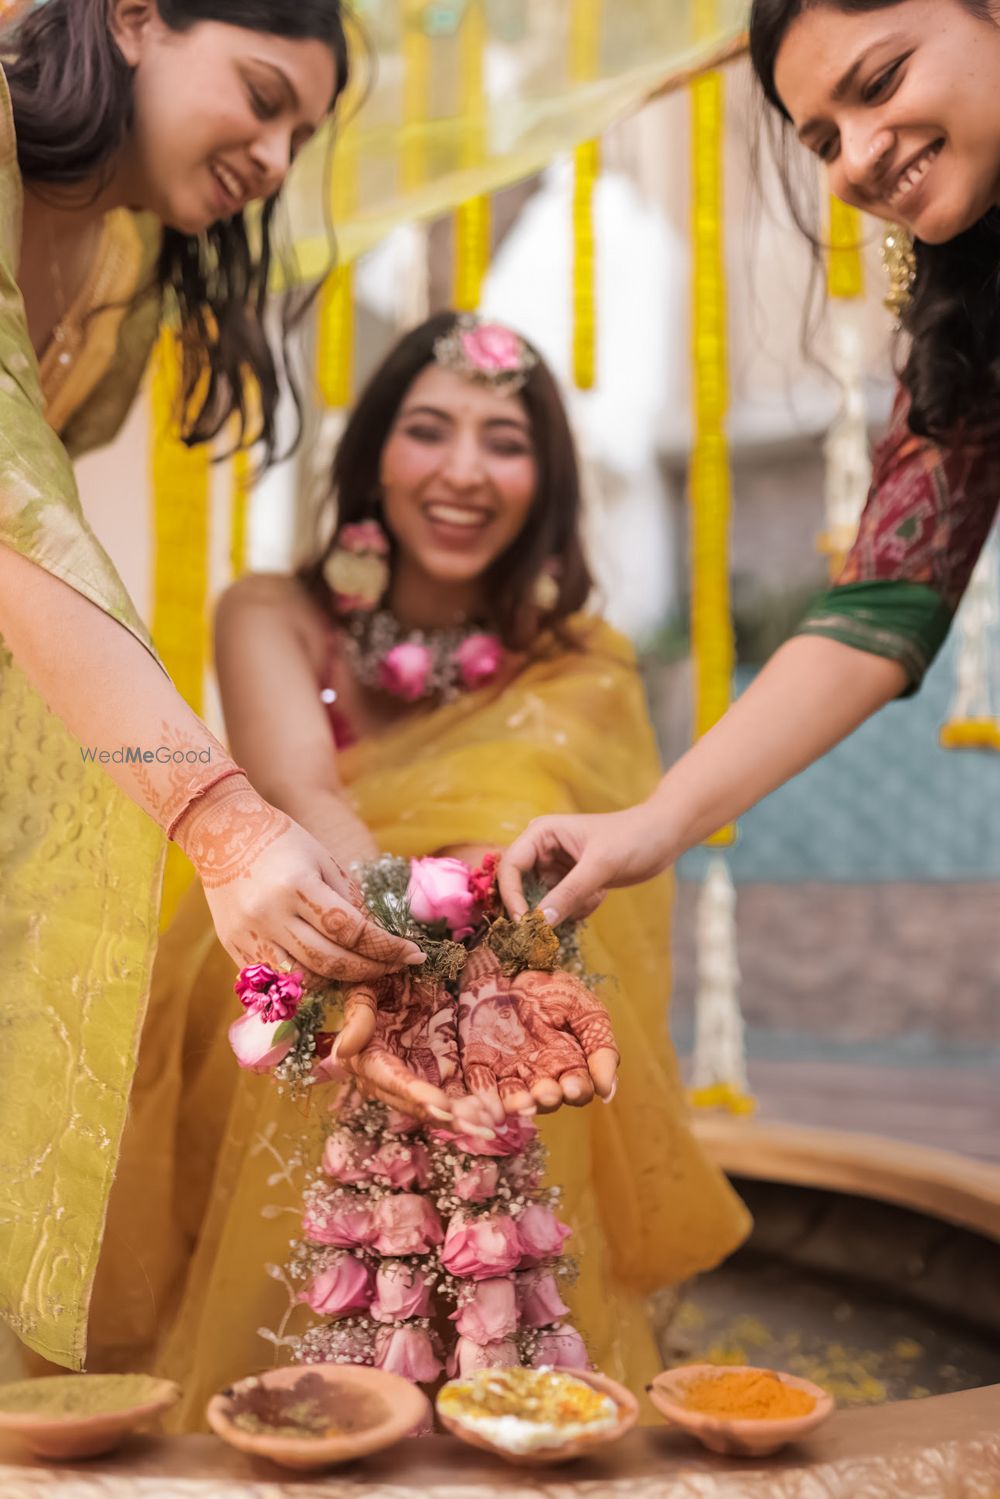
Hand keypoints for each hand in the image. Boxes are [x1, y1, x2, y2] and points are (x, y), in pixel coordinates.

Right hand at [175, 775, 423, 982]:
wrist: (222, 832)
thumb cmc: (282, 840)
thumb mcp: (322, 859)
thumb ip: (346, 899)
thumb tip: (373, 938)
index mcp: (297, 885)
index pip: (350, 929)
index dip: (386, 947)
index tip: (412, 954)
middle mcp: (270, 914)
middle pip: (330, 961)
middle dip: (370, 969)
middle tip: (394, 967)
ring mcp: (249, 934)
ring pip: (303, 980)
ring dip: (339, 981)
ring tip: (361, 970)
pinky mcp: (234, 947)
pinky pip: (276, 978)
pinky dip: (306, 980)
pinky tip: (326, 972)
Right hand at [326, 972, 496, 1131]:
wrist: (403, 973)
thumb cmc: (380, 977)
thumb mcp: (366, 988)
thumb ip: (358, 1017)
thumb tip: (343, 1051)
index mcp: (366, 1057)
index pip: (391, 1080)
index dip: (414, 1093)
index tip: (440, 1103)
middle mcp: (388, 1078)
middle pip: (415, 1104)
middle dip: (445, 1117)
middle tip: (476, 1126)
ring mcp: (414, 1078)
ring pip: (435, 1108)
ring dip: (461, 1120)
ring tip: (488, 1126)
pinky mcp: (435, 1074)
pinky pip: (452, 1097)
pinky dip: (469, 1108)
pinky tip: (491, 1117)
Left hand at [457, 947, 618, 1117]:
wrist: (510, 963)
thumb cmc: (552, 987)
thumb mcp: (583, 1009)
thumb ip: (599, 1046)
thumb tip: (607, 1091)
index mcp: (569, 1064)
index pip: (577, 1088)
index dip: (576, 1090)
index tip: (573, 1087)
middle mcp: (541, 1074)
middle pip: (546, 1098)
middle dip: (546, 1098)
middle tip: (545, 1092)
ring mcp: (510, 1070)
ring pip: (515, 1097)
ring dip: (518, 1104)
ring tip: (520, 1102)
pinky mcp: (480, 1063)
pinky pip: (482, 1086)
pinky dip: (485, 1098)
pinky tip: (489, 1105)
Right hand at [498, 804, 672, 924]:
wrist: (664, 837)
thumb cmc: (633, 837)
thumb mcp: (600, 865)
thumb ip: (569, 893)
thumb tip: (540, 923)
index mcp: (541, 834)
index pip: (510, 867)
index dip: (511, 896)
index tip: (523, 923)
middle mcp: (543, 851)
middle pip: (521, 888)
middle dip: (541, 907)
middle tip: (558, 922)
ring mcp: (557, 868)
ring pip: (543, 903)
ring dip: (568, 908)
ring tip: (596, 893)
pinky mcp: (572, 883)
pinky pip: (562, 907)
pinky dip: (580, 908)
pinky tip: (601, 894)